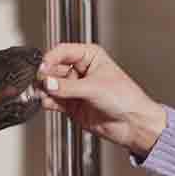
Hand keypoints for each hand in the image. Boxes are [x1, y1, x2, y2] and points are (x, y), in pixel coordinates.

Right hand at [39, 43, 167, 157]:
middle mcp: (80, 70)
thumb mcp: (95, 88)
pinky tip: (47, 102)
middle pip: (53, 68)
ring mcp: (74, 88)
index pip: (63, 51)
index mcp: (89, 56)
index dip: (50, 59)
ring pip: (51, 85)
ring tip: (44, 94)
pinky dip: (48, 101)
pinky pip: (53, 100)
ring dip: (45, 90)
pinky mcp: (71, 104)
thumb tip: (47, 83)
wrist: (133, 124)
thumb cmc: (126, 98)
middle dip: (45, 76)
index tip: (43, 68)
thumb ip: (68, 87)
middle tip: (41, 82)